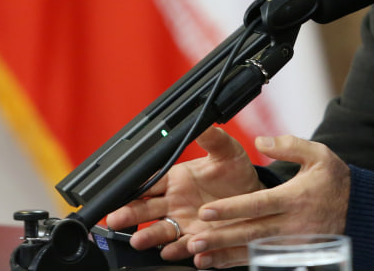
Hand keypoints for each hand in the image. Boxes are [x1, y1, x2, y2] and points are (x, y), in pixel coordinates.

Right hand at [104, 126, 263, 259]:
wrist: (256, 199)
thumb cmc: (237, 172)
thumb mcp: (227, 152)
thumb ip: (212, 138)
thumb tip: (202, 120)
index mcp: (175, 179)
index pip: (149, 182)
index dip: (134, 187)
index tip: (121, 191)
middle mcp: (174, 202)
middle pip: (146, 208)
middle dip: (129, 213)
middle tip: (117, 219)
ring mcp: (183, 222)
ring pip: (160, 230)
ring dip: (149, 236)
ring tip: (139, 241)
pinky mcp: (197, 240)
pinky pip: (184, 246)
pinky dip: (178, 251)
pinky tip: (172, 252)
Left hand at [185, 135, 350, 269]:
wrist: (360, 212)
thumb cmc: (336, 181)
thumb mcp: (319, 155)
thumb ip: (289, 145)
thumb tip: (260, 141)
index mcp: (295, 197)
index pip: (258, 204)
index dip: (231, 209)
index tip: (207, 211)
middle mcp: (292, 224)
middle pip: (251, 232)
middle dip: (221, 236)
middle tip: (194, 239)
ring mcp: (292, 243)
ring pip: (253, 251)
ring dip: (226, 255)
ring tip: (200, 256)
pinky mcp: (293, 253)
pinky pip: (262, 260)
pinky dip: (239, 262)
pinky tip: (219, 263)